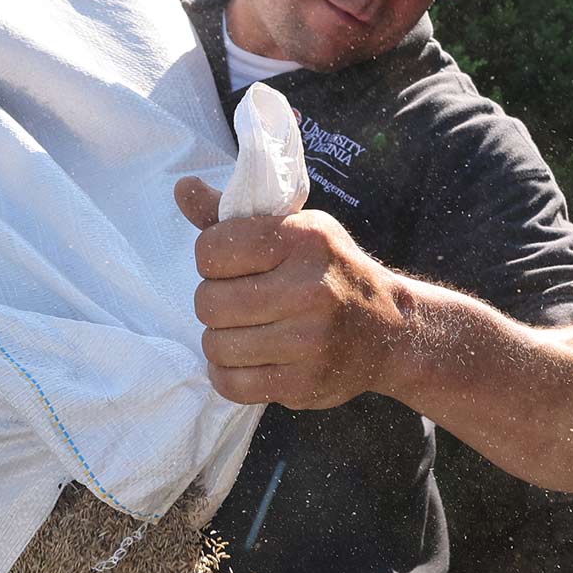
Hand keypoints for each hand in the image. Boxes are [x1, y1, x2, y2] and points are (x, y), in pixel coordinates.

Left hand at [175, 176, 409, 409]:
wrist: (390, 330)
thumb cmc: (330, 272)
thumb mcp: (295, 229)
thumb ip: (233, 216)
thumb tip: (182, 188)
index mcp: (304, 240)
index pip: (212, 250)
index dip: (210, 258)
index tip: (232, 265)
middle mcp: (309, 290)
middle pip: (208, 302)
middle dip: (213, 301)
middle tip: (237, 301)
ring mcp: (309, 342)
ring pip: (215, 346)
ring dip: (220, 339)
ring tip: (244, 330)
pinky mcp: (304, 384)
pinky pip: (231, 385)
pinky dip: (228, 373)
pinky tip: (247, 359)